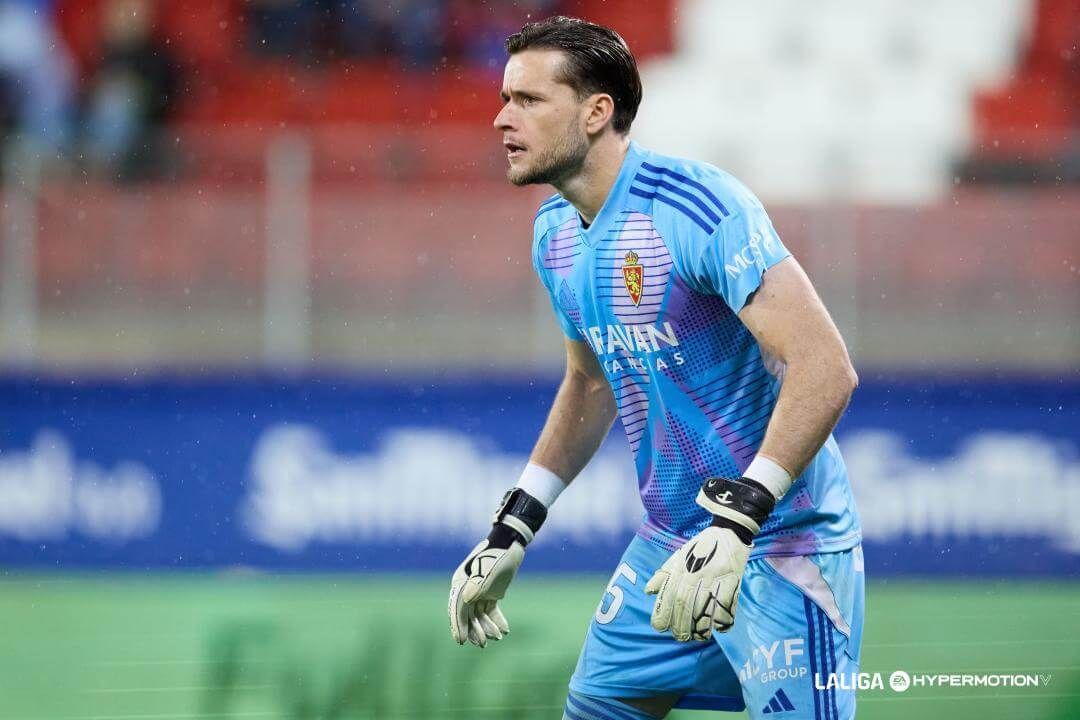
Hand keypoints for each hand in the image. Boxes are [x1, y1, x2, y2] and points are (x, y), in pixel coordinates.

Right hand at [448, 534, 520, 646]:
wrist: (510, 545)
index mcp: (461, 584)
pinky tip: (505, 630)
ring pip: (479, 616)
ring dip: (487, 627)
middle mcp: (467, 590)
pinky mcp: (491, 594)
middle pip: (468, 615)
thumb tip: (465, 600)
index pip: (457, 609)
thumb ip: (477, 586)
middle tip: (483, 644)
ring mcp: (479, 592)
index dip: (458, 625)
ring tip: (498, 636)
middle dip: (475, 630)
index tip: (462, 641)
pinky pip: (491, 611)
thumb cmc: (496, 556)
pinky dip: (497, 620)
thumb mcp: (487, 571)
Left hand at [644, 525, 748, 640]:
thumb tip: (648, 591)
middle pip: (685, 603)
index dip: (663, 613)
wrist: (729, 532)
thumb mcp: (678, 556)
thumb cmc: (701, 547)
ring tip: (699, 636)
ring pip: (704, 606)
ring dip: (701, 626)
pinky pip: (727, 603)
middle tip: (680, 637)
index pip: (669, 594)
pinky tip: (719, 627)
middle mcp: (696, 572)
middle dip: (681, 625)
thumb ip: (664, 574)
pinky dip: (723, 618)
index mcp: (681, 567)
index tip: (660, 627)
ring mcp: (715, 576)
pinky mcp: (732, 579)